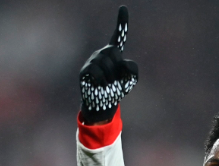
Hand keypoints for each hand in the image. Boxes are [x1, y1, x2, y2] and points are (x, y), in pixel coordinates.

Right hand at [79, 5, 138, 123]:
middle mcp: (102, 53)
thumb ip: (133, 69)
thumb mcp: (132, 79)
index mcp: (115, 53)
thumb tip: (122, 63)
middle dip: (117, 67)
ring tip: (107, 84)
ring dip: (111, 77)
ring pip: (106, 63)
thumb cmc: (118, 89)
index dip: (122, 22)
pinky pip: (97, 71)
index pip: (119, 35)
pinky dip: (102, 81)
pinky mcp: (85, 70)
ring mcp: (92, 60)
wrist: (105, 104)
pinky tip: (100, 85)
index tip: (123, 7)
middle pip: (114, 51)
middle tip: (114, 78)